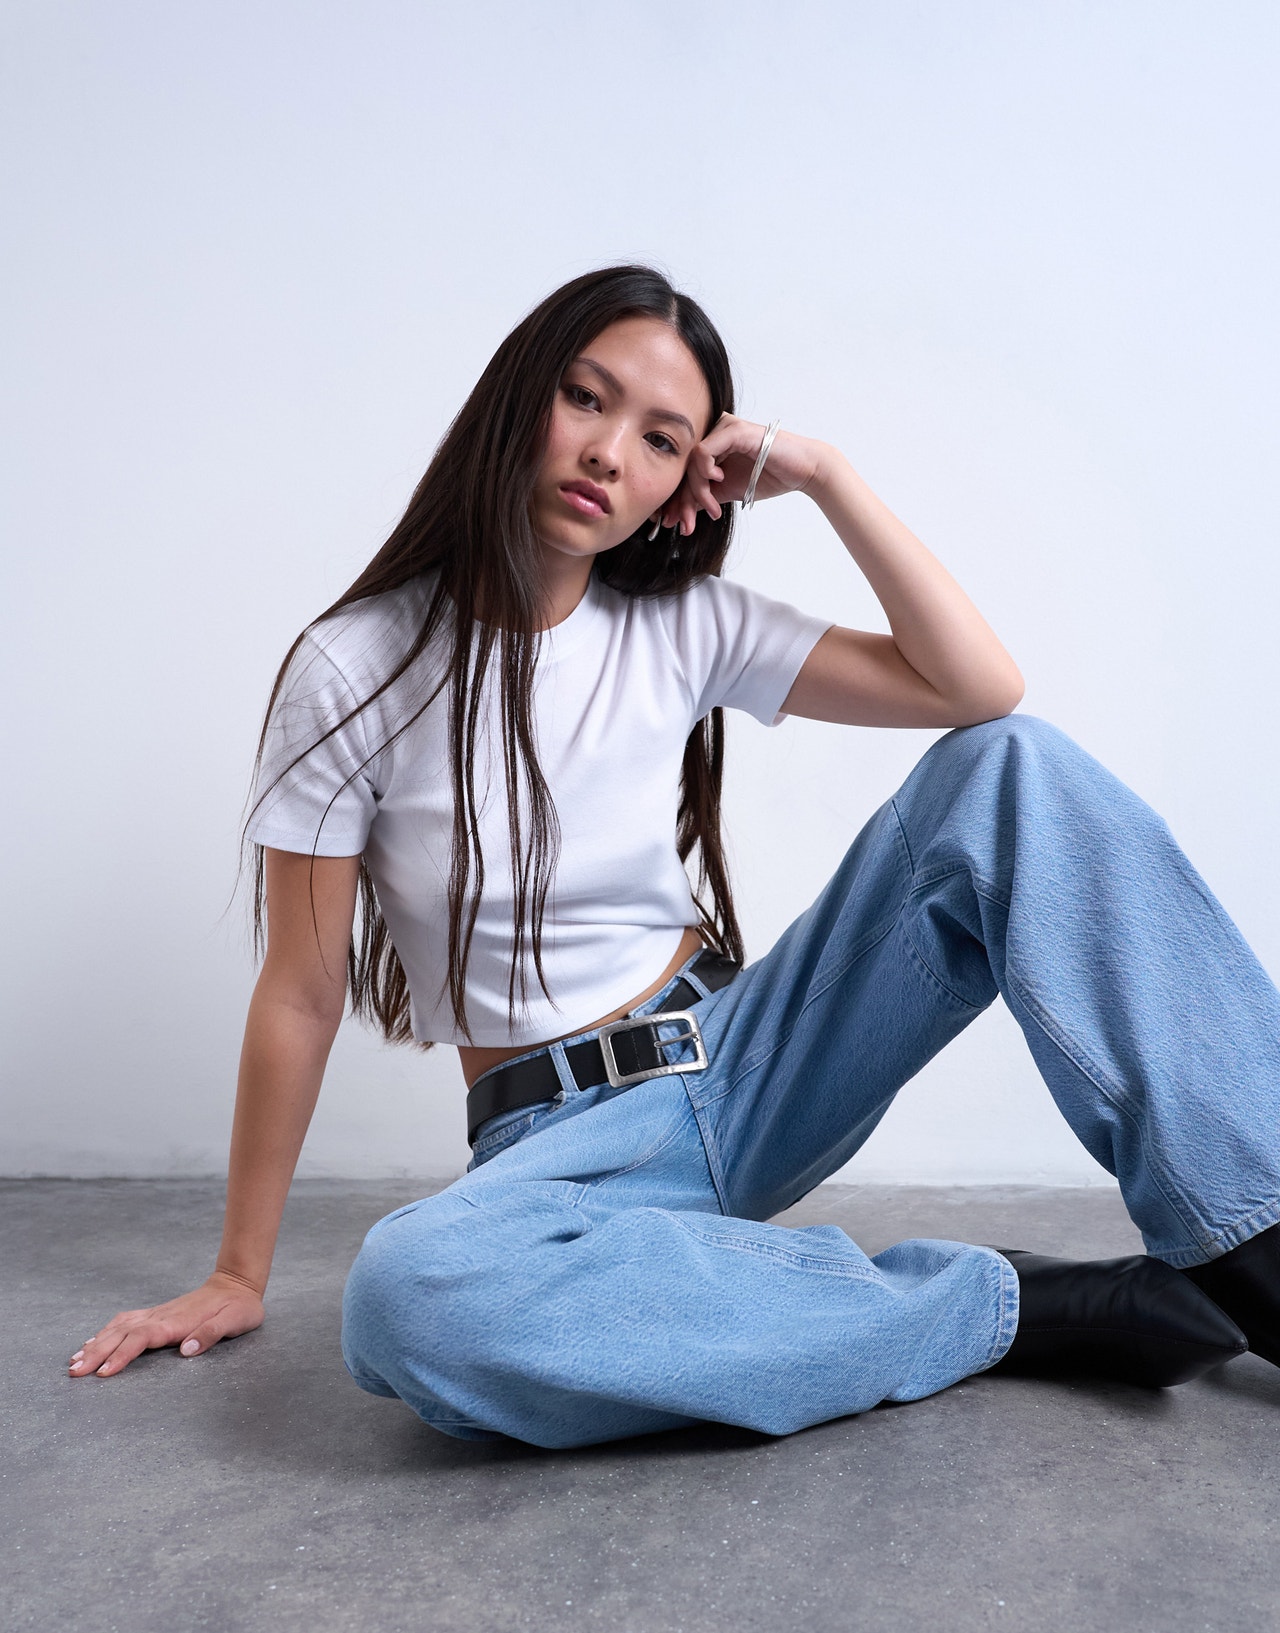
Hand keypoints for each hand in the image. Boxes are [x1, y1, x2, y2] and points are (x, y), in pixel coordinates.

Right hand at [68, 1269, 265, 1377]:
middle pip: (121, 1334)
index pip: (141, 1339)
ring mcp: (156, 1314)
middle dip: (96, 1353)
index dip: (121, 1355)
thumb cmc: (238, 1307)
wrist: (236, 1283)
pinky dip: (106, 1332)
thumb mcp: (234, 1321)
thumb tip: (187, 1350)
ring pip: (119, 1328)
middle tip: (74, 1372)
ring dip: (96, 1344)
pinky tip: (94, 1341)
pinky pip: (125, 1321)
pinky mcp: (156, 1314)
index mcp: (176, 1323)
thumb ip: (211, 1334)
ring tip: (75, 1361)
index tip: (102, 1373)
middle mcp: (160, 1317)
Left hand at [660, 415, 828, 535]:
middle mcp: (714, 432)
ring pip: (691, 462)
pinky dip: (705, 472)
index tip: (673, 522)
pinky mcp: (733, 430)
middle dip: (681, 500)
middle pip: (683, 467)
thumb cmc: (770, 477)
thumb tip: (678, 512)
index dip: (676, 498)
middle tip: (685, 524)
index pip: (684, 471)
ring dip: (698, 491)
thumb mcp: (728, 491)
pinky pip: (704, 452)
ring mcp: (722, 428)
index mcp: (712, 444)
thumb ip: (704, 496)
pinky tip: (718, 482)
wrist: (802, 471)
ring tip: (712, 509)